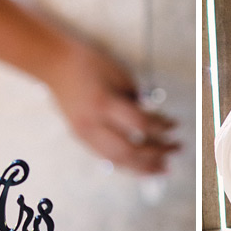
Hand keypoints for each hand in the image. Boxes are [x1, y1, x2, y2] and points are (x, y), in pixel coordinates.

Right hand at [48, 39, 179, 173]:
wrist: (55, 64)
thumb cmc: (87, 62)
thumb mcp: (119, 73)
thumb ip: (135, 98)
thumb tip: (150, 119)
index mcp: (104, 104)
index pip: (140, 124)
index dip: (161, 127)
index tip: (174, 125)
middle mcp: (93, 124)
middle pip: (129, 150)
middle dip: (156, 154)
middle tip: (174, 150)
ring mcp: (84, 134)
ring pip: (117, 160)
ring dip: (142, 167)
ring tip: (161, 168)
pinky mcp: (80, 137)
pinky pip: (106, 157)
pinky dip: (126, 163)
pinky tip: (139, 165)